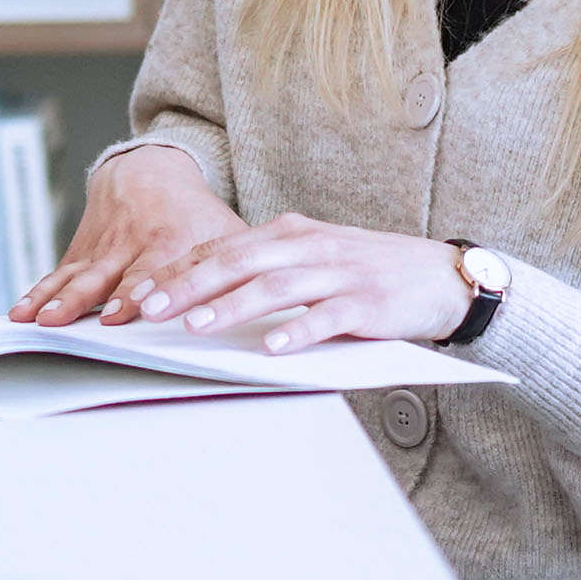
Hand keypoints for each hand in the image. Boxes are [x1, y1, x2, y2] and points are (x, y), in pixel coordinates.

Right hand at [14, 143, 251, 327]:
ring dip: (57, 298)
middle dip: (91, 299)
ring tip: (39, 320)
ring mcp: (105, 245)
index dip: (139, 290)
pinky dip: (39, 291)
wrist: (151, 167)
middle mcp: (135, 242)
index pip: (156, 268)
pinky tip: (21, 311)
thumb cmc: (198, 211)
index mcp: (174, 239)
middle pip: (110, 274)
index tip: (123, 314)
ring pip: (78, 274)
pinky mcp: (84, 248)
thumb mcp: (225, 228)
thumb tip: (279, 301)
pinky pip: (59, 271)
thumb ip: (243, 265)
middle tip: (71, 321)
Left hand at [142, 214, 473, 353]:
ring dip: (232, 306)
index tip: (139, 292)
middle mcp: (309, 247)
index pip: (221, 248)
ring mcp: (339, 273)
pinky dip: (297, 331)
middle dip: (189, 284)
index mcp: (290, 233)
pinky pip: (326, 317)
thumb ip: (265, 270)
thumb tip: (204, 294)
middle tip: (149, 307)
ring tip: (196, 326)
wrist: (441, 275)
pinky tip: (271, 347)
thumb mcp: (312, 259)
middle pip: (238, 261)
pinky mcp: (367, 302)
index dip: (178, 269)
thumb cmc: (367, 271)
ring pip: (274, 287)